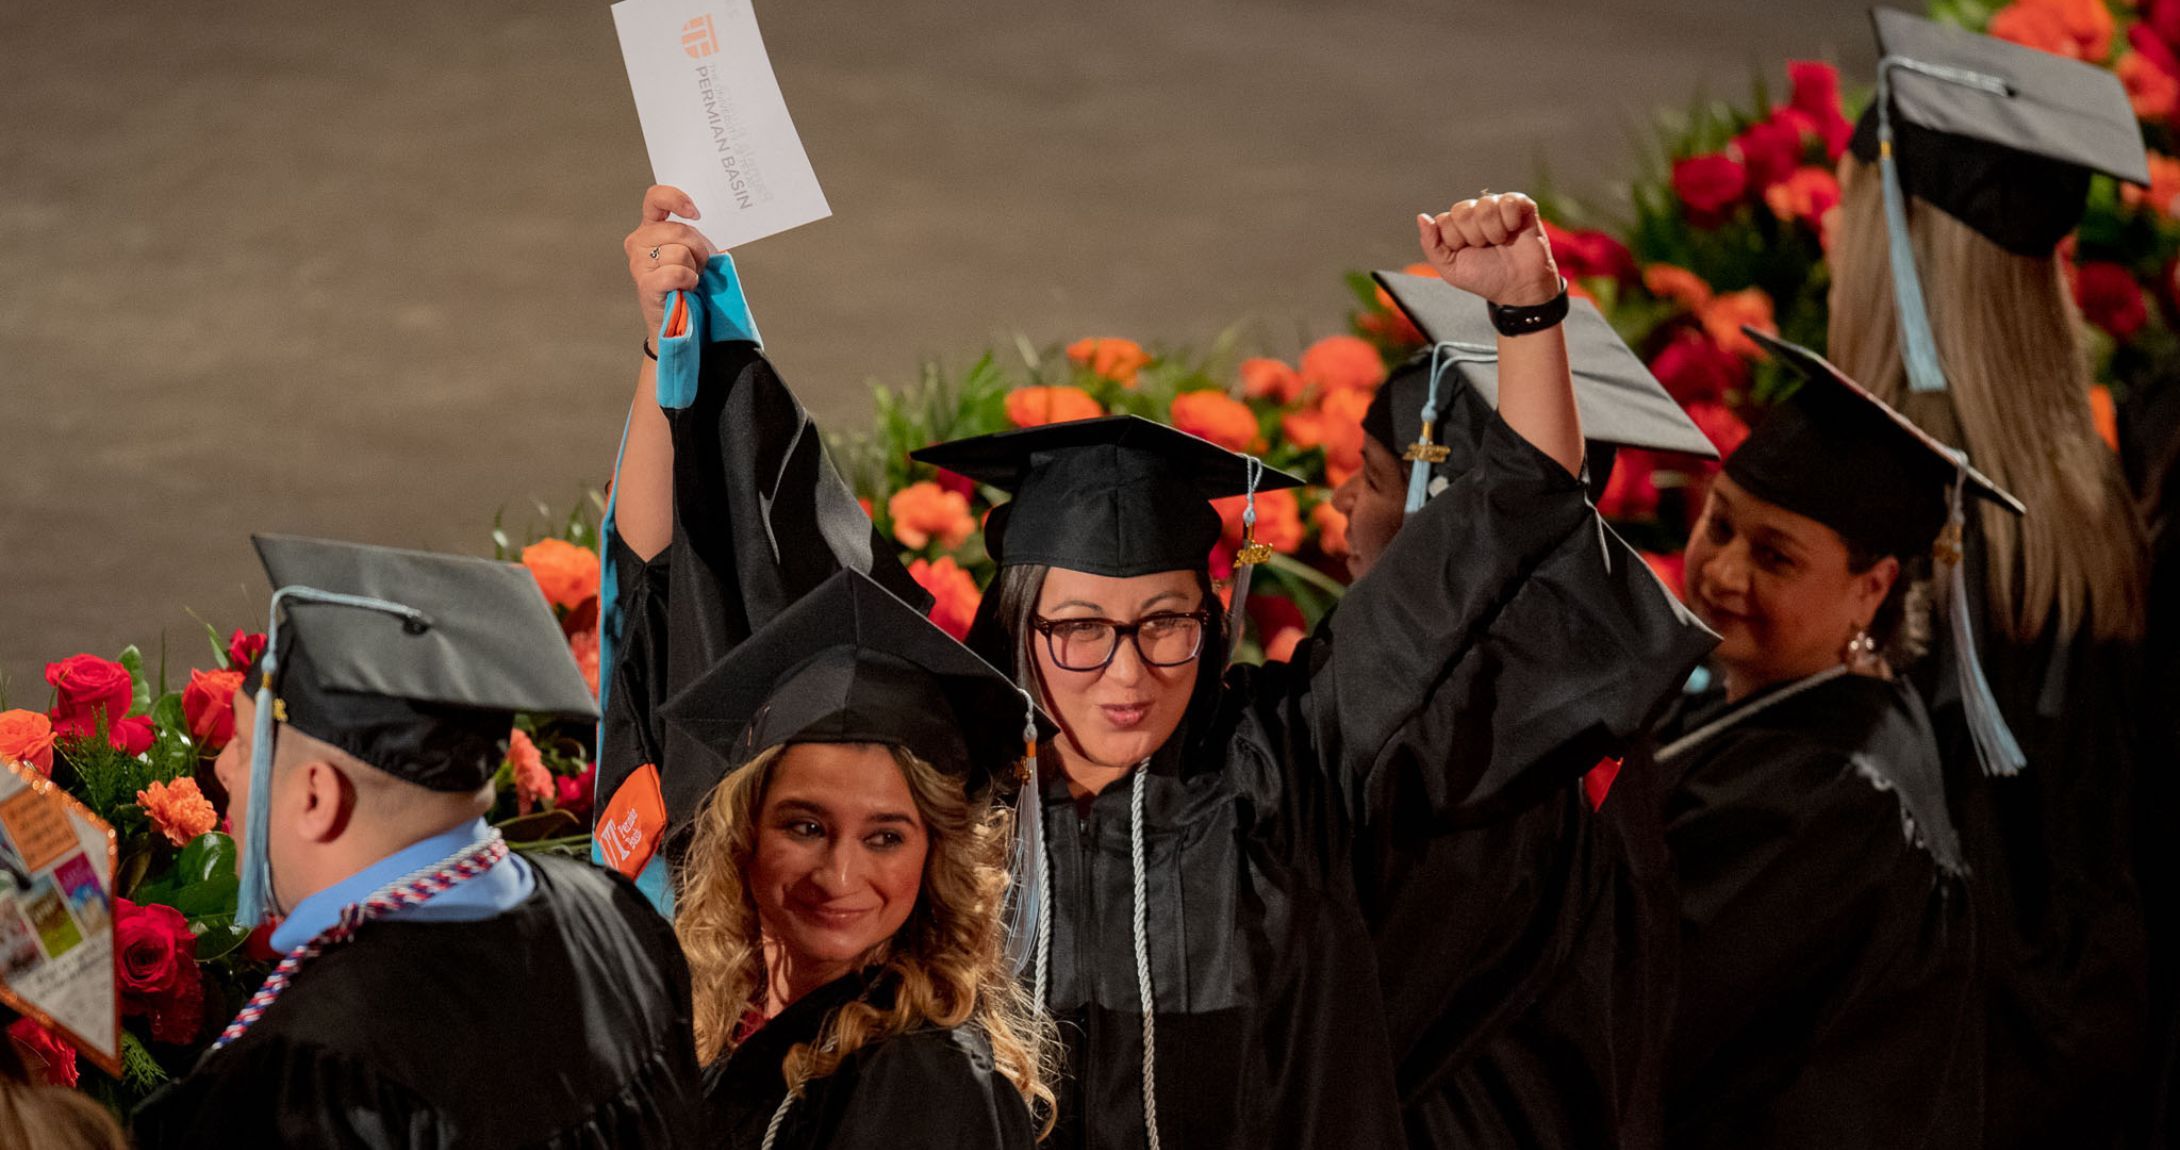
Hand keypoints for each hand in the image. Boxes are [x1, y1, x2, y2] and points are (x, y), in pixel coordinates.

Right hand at [624, 185, 718, 338]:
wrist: (686, 316)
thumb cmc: (693, 278)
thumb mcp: (698, 249)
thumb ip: (700, 229)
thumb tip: (722, 216)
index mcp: (650, 226)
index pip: (655, 198)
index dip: (676, 199)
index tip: (696, 213)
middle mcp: (638, 241)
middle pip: (679, 230)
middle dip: (699, 248)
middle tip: (700, 263)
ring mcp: (638, 262)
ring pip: (681, 252)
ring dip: (694, 268)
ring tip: (691, 278)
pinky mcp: (645, 283)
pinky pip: (677, 272)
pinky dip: (689, 280)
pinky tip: (686, 287)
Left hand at [1415, 193, 1560, 308]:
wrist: (1518, 287)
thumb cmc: (1485, 278)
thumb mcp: (1450, 269)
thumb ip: (1431, 245)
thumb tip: (1422, 217)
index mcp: (1456, 225)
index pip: (1443, 220)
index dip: (1455, 240)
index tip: (1466, 252)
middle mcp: (1475, 212)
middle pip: (1462, 210)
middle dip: (1473, 237)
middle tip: (1485, 248)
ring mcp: (1497, 206)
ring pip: (1485, 206)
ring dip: (1493, 232)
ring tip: (1500, 242)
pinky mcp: (1520, 204)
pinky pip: (1508, 201)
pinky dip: (1510, 221)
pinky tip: (1513, 231)